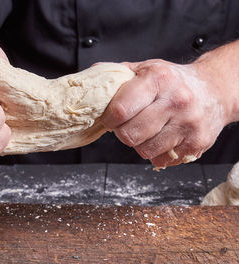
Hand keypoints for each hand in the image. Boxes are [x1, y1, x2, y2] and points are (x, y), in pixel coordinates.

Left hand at [101, 59, 230, 167]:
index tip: (110, 118)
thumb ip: (118, 74)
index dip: (109, 118)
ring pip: (144, 151)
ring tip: (147, 129)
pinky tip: (162, 137)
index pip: (120, 110)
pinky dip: (156, 152)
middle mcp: (176, 101)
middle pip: (129, 135)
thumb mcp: (146, 68)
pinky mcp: (197, 143)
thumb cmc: (174, 80)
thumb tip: (91, 79)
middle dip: (122, 132)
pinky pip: (161, 160)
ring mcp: (188, 124)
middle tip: (128, 124)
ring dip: (140, 143)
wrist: (215, 90)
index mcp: (158, 79)